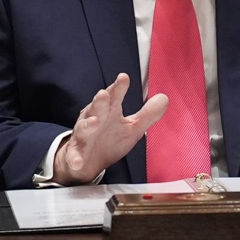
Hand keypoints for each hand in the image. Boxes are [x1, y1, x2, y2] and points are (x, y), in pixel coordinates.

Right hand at [52, 74, 167, 184]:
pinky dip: (75, 159)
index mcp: (109, 111)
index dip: (119, 87)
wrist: (88, 162)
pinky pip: (74, 157)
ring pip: (84, 128)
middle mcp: (94, 120)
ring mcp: (84, 136)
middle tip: (104, 94)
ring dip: (87, 125)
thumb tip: (164, 98)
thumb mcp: (132, 128)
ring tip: (93, 122)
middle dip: (100, 101)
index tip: (124, 78)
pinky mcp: (76, 154)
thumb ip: (147, 114)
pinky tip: (77, 162)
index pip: (114, 96)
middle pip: (97, 108)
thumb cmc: (110, 140)